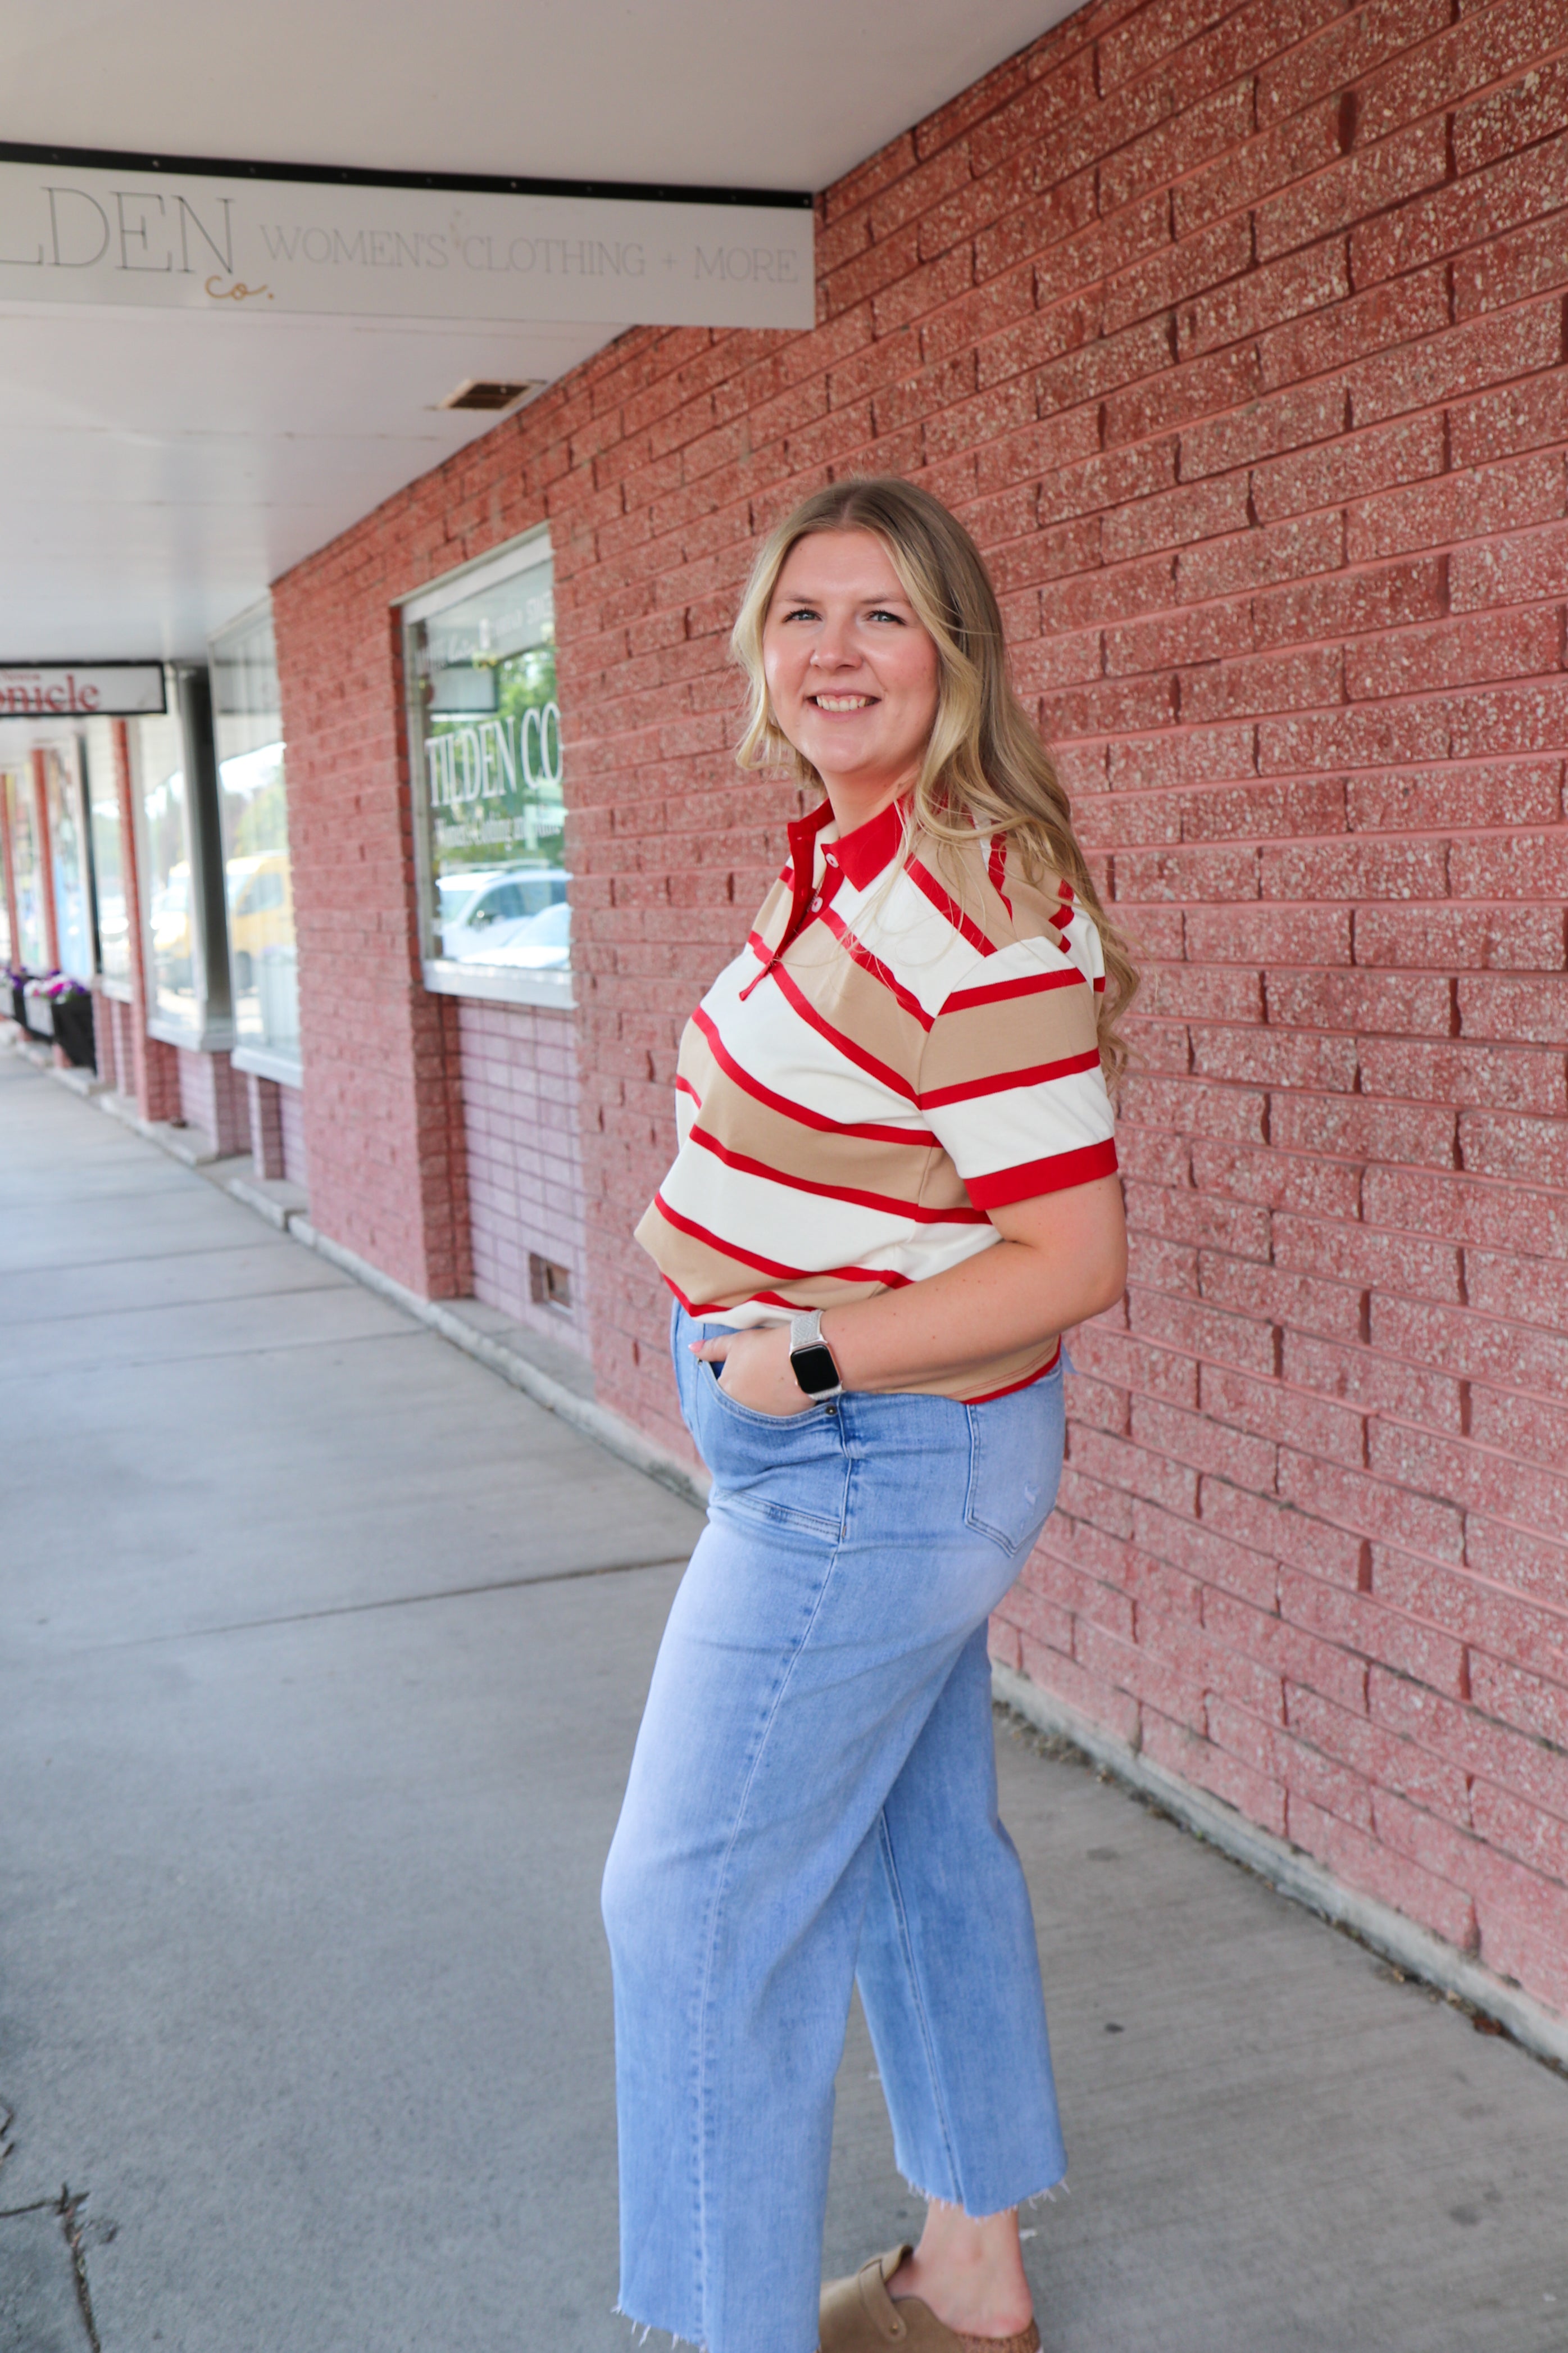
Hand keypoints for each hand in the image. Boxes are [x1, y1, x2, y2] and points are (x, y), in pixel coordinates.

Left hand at [691, 1325, 816, 1415]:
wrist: (804, 1355)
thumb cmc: (767, 1346)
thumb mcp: (736, 1342)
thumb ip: (712, 1348)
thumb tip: (691, 1348)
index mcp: (725, 1391)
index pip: (720, 1391)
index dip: (732, 1379)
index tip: (744, 1372)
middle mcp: (740, 1410)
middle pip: (737, 1404)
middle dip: (746, 1393)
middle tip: (759, 1379)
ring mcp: (762, 1418)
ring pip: (756, 1411)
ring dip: (761, 1402)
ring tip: (773, 1383)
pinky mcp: (783, 1421)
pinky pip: (775, 1417)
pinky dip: (777, 1407)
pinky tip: (785, 1392)